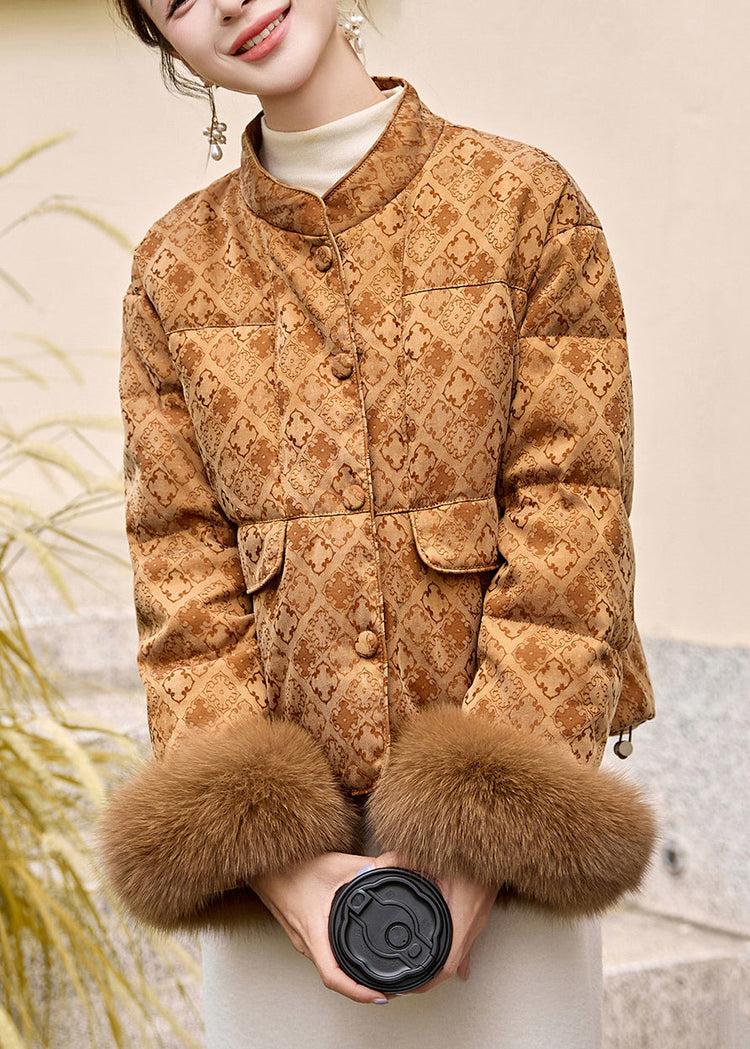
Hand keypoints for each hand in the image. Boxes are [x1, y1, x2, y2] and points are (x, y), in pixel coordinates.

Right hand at [249, 852, 384, 1004]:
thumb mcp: (336, 864)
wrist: (264, 865)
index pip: (334, 977)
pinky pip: (326, 957)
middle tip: (394, 989)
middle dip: (365, 989)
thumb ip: (368, 865)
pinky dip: (344, 964)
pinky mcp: (305, 935)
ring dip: (354, 978)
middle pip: (337, 980)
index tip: (380, 997)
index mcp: (314, 932)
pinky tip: (357, 958)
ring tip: (381, 979)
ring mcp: (304, 941)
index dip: (358, 993)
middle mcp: (308, 943)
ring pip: (331, 970)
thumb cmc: (292, 866)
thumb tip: (397, 863)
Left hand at [371, 851, 497, 994]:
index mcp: (461, 916)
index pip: (446, 966)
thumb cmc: (469, 848)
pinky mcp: (477, 912)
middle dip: (427, 980)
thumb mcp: (431, 854)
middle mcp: (472, 923)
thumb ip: (400, 860)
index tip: (407, 988)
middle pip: (450, 967)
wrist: (494, 840)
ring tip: (417, 974)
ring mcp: (477, 920)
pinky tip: (449, 962)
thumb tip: (374, 867)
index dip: (426, 982)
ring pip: (458, 955)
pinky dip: (451, 952)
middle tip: (403, 985)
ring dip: (438, 967)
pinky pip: (465, 941)